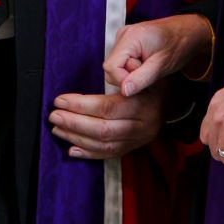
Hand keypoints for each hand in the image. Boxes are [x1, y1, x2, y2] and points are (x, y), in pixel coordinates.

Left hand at [49, 78, 169, 158]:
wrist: (170, 99)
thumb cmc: (148, 80)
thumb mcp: (141, 69)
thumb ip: (126, 70)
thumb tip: (108, 70)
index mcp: (142, 104)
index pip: (106, 108)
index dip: (80, 105)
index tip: (60, 100)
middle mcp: (142, 125)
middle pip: (103, 129)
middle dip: (74, 123)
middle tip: (54, 116)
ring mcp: (139, 140)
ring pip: (104, 145)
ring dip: (77, 138)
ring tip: (58, 129)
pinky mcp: (134, 148)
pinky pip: (109, 155)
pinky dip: (89, 154)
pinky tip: (72, 150)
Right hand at [102, 15, 213, 97]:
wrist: (188, 32)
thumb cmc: (179, 44)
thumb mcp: (162, 65)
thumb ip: (141, 78)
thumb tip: (124, 91)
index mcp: (130, 37)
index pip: (110, 67)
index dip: (124, 80)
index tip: (142, 80)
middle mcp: (123, 35)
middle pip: (111, 68)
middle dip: (128, 77)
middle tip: (149, 72)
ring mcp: (123, 38)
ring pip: (116, 67)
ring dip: (131, 73)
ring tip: (149, 68)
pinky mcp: (126, 43)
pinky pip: (121, 63)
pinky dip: (132, 69)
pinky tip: (146, 65)